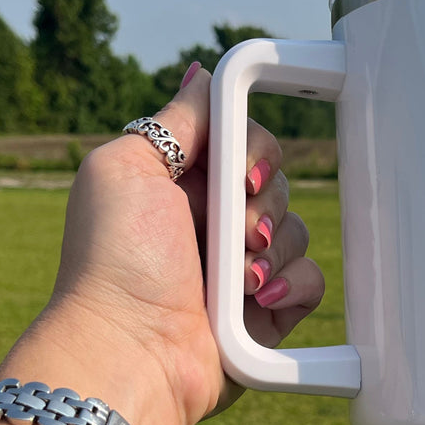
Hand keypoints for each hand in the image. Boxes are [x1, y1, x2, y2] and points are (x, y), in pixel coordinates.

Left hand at [10, 64, 325, 424]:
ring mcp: (241, 271)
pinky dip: (290, 286)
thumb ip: (174, 121)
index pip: (245, 143)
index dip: (255, 151)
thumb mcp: (126, 168)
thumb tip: (201, 74)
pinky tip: (255, 300)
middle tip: (236, 232)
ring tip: (239, 279)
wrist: (130, 351)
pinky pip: (310, 282)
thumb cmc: (114, 261)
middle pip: (275, 184)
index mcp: (180, 185)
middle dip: (263, 204)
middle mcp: (212, 224)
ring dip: (274, 250)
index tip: (242, 174)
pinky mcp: (266, 313)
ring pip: (299, 232)